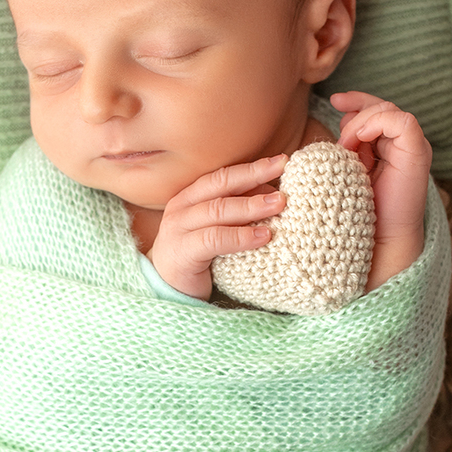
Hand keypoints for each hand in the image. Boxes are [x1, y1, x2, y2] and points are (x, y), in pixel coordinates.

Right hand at [146, 154, 288, 299]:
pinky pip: (214, 239)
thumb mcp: (218, 228)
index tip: (282, 161)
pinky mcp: (182, 252)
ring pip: (218, 210)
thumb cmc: (199, 258)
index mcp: (190, 197)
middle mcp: (181, 208)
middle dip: (254, 176)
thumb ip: (237, 212)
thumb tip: (273, 194)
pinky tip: (263, 236)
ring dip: (251, 205)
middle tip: (283, 171)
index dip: (251, 167)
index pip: (223, 176)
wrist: (168, 290)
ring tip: (278, 204)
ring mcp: (179, 229)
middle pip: (220, 185)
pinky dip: (241, 236)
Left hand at [331, 92, 431, 287]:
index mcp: (389, 145)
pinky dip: (379, 123)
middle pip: (382, 106)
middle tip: (341, 140)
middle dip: (356, 114)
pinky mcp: (418, 151)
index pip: (376, 109)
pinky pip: (403, 122)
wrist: (379, 236)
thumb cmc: (360, 207)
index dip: (357, 100)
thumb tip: (344, 115)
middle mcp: (404, 143)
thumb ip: (350, 142)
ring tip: (348, 147)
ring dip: (362, 123)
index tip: (335, 101)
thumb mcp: (349, 166)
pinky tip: (362, 138)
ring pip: (389, 110)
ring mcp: (413, 146)